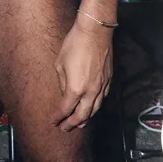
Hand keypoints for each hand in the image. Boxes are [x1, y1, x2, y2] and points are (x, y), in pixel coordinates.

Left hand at [53, 14, 112, 130]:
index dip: (58, 117)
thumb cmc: (74, 44)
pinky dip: (95, 107)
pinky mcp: (109, 80)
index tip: (53, 121)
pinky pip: (102, 99)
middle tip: (65, 129)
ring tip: (79, 123)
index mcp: (75, 88)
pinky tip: (92, 107)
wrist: (95, 32)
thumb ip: (62, 81)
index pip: (65, 109)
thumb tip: (64, 92)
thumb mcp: (60, 63)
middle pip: (82, 116)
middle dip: (72, 124)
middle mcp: (90, 91)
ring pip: (94, 109)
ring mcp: (102, 87)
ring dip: (86, 118)